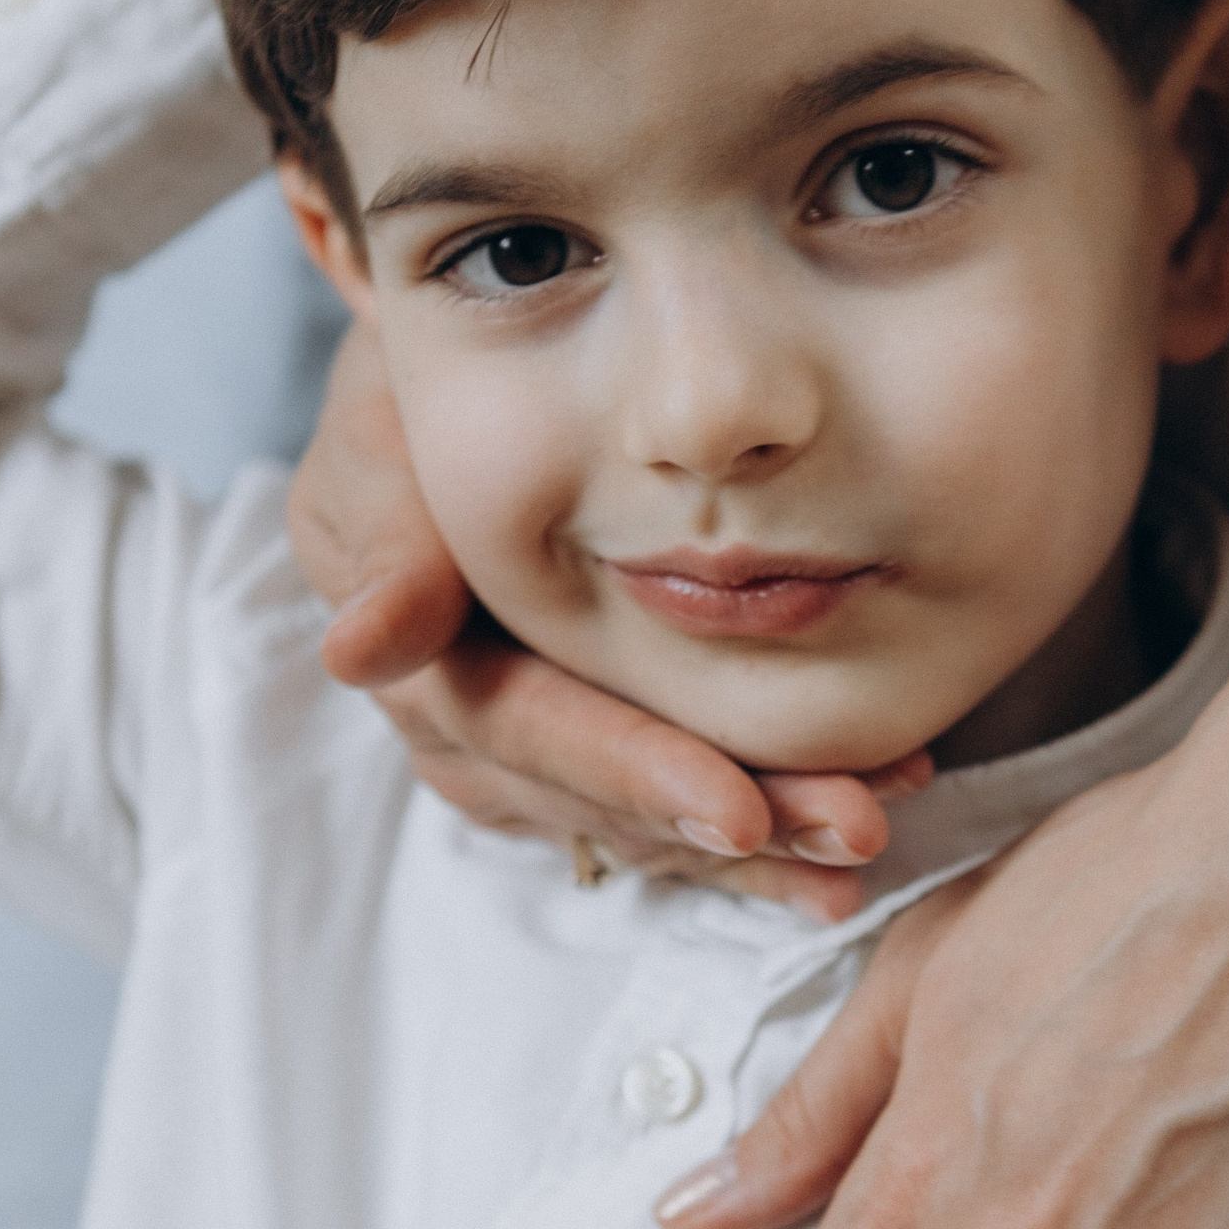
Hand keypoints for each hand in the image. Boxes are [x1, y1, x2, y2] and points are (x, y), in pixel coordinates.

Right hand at [289, 318, 923, 921]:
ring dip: (764, 845)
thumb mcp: (384, 424)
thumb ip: (388, 529)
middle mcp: (469, 734)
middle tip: (854, 827)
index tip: (735, 811)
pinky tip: (855, 839)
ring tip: (870, 835)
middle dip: (735, 823)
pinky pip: (677, 817)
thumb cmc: (423, 383)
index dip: (630, 772)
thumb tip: (357, 650)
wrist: (454, 388)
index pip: (529, 734)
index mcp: (417, 660)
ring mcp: (531, 757)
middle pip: (608, 801)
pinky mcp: (594, 758)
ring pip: (651, 826)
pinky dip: (764, 833)